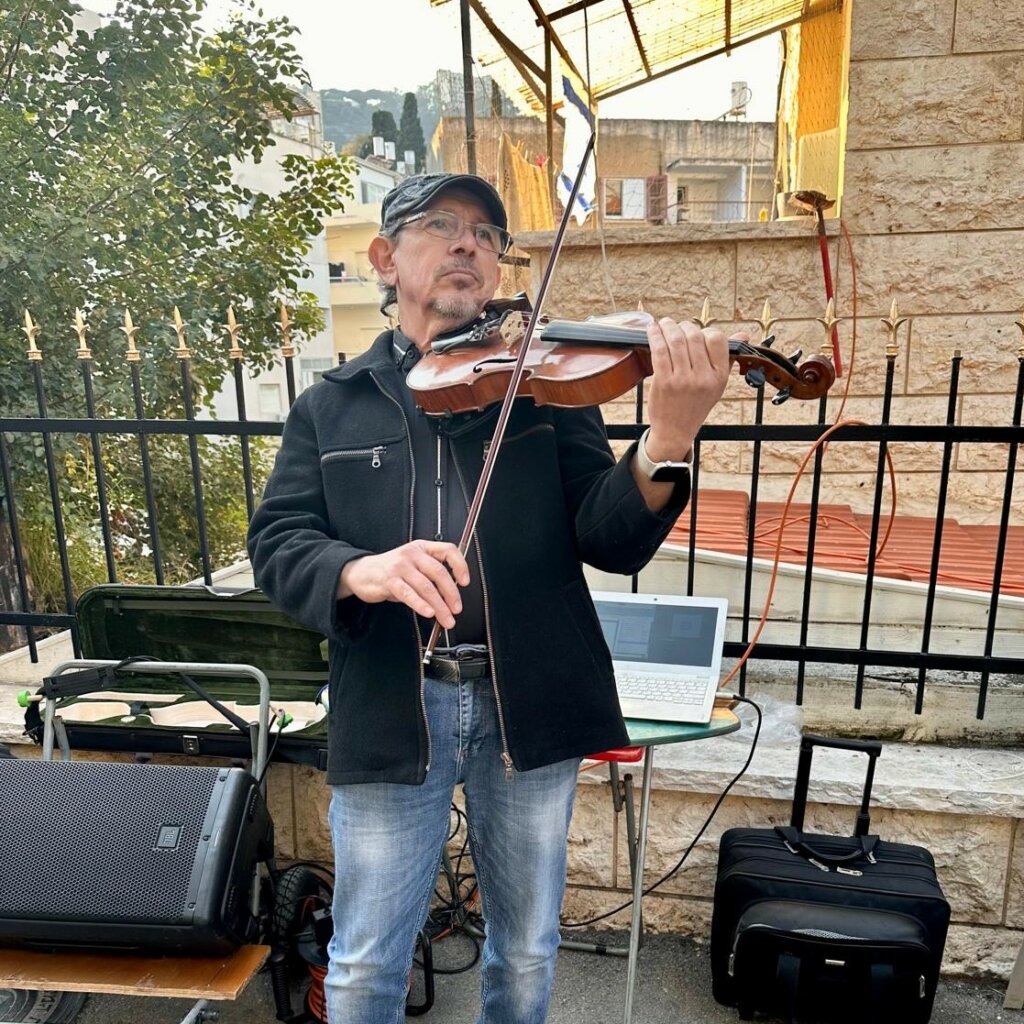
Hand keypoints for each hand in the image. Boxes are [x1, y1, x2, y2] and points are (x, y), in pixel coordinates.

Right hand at [338, 540, 469, 628]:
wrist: (361, 572)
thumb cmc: (391, 571)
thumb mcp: (413, 565)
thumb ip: (430, 575)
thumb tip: (451, 596)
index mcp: (422, 548)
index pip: (448, 550)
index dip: (460, 565)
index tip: (465, 582)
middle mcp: (412, 554)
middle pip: (439, 572)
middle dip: (451, 594)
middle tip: (456, 609)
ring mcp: (400, 566)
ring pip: (426, 586)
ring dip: (439, 606)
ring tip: (446, 618)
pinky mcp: (389, 581)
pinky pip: (408, 594)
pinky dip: (420, 605)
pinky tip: (428, 613)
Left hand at [644, 318, 736, 460]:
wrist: (675, 431)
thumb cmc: (696, 405)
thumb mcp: (717, 385)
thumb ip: (727, 359)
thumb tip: (743, 335)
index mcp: (720, 376)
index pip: (717, 339)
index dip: (705, 331)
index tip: (696, 333)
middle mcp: (703, 378)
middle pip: (694, 336)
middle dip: (683, 326)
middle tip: (676, 327)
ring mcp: (683, 380)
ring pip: (676, 340)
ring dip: (667, 327)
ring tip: (664, 323)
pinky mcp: (664, 382)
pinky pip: (660, 351)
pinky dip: (655, 336)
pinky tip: (652, 330)